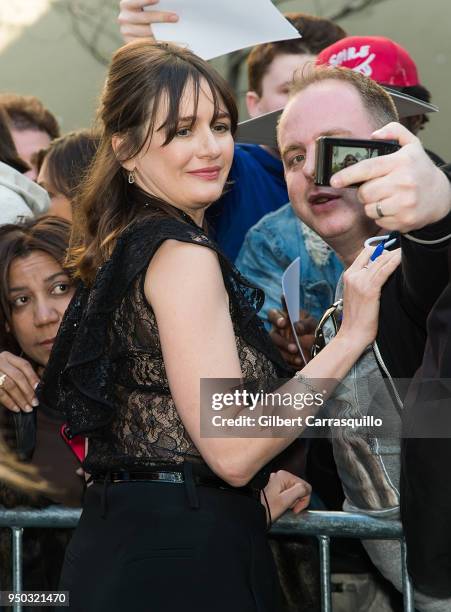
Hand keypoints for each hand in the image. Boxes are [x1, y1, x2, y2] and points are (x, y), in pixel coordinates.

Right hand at [0, 352, 39, 412]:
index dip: (33, 377)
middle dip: (28, 391)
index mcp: (7, 357)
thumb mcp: (8, 369)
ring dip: (20, 399)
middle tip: (35, 402)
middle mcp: (0, 362)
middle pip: (18, 376)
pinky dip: (9, 402)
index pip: (24, 365)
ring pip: (10, 385)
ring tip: (27, 408)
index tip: (39, 388)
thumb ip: (21, 375)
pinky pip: (1, 394)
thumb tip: (37, 387)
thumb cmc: (0, 375)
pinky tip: (16, 408)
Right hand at [118, 0, 178, 42]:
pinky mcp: (130, 45)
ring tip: (173, 31)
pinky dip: (156, 42)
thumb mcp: (146, 9)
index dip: (146, 0)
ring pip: (146, 32)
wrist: (138, 31)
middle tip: (175, 17)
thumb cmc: (146, 15)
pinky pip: (146, 44)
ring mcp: (126, 32)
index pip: (135, 1)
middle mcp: (123, 18)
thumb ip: (154, 5)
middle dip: (161, 17)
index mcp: (126, 4)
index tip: (158, 0)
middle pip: (144, 18)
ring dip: (161, 32)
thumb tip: (167, 3)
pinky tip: (165, 41)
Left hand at [262, 470, 311, 523]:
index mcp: (284, 475)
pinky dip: (288, 499)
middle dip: (297, 499)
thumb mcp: (286, 500)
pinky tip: (281, 504)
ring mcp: (277, 480)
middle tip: (289, 507)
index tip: (296, 508)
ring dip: (292, 500)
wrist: (255, 514)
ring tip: (284, 506)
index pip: (305, 486)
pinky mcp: (275, 486)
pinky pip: (288, 492)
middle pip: (300, 488)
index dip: (304, 499)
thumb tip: (306, 488)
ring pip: (295, 491)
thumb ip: (299, 490)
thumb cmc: (268, 508)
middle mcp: (280, 475)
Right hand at [268, 307, 316, 367]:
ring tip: (299, 360)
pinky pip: (282, 359)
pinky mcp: (281, 354)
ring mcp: (277, 343)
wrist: (314, 341)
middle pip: (273, 336)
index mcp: (281, 318)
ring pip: (276, 350)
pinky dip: (291, 362)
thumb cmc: (309, 327)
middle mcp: (276, 330)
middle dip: (283, 342)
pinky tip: (299, 362)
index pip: (272, 315)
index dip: (276, 319)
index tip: (284, 323)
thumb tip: (297, 327)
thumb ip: (305, 323)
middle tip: (294, 348)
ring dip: (287, 355)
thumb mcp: (311, 322)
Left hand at [330, 122, 450, 232]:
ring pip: (369, 208)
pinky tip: (392, 208)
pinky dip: (380, 215)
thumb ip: (394, 131)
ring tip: (386, 197)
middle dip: (364, 191)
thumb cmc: (420, 170)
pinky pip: (378, 220)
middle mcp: (404, 182)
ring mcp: (404, 203)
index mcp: (401, 162)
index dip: (348, 175)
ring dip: (372, 204)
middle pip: (365, 192)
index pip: (368, 168)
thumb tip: (373, 135)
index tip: (335, 180)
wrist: (441, 197)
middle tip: (375, 187)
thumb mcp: (412, 144)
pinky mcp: (404, 220)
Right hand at [338, 247, 400, 348]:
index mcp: (348, 275)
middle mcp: (353, 276)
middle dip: (390, 252)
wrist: (352, 333)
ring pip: (381, 262)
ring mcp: (360, 282)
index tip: (390, 251)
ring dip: (394, 255)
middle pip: (374, 256)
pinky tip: (401, 259)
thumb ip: (362, 282)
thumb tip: (378, 272)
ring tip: (405, 252)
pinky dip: (394, 263)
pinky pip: (384, 271)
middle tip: (402, 250)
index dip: (378, 250)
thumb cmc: (356, 318)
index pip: (364, 254)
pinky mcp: (370, 290)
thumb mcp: (355, 295)